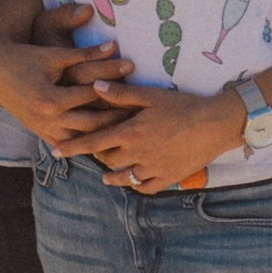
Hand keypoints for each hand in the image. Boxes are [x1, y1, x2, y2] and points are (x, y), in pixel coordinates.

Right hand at [0, 28, 134, 147]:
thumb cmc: (26, 57)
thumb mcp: (55, 54)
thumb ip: (84, 52)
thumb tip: (114, 44)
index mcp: (51, 99)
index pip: (92, 96)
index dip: (116, 89)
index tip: (137, 91)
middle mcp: (48, 119)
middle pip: (92, 124)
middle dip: (118, 120)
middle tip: (143, 117)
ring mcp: (44, 129)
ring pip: (82, 140)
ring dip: (105, 137)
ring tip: (131, 132)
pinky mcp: (41, 133)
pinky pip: (70, 144)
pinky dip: (88, 144)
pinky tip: (108, 144)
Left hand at [78, 80, 244, 193]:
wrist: (216, 124)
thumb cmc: (183, 105)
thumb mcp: (150, 95)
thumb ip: (121, 94)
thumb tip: (93, 85)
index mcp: (130, 132)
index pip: (93, 142)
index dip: (73, 147)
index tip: (56, 152)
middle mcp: (138, 153)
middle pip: (107, 160)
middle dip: (97, 157)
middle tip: (92, 153)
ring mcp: (153, 167)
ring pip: (124, 177)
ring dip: (112, 177)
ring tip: (106, 175)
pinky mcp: (169, 177)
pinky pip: (146, 187)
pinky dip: (136, 186)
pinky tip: (132, 181)